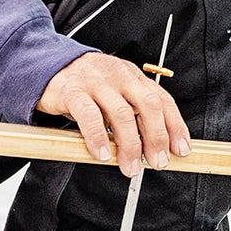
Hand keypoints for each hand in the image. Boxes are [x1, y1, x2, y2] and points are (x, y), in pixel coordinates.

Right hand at [37, 51, 189, 176]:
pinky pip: (89, 115)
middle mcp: (120, 77)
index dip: (175, 126)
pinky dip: (98, 137)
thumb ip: (133, 113)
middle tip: (158, 161)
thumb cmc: (86, 84)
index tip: (181, 149)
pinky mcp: (73, 91)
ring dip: (130, 144)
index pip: (162, 100)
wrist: (49, 64)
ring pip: (121, 113)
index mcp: (134, 77)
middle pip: (148, 105)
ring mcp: (97, 82)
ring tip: (131, 166)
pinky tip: (102, 153)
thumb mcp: (116, 92)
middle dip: (157, 137)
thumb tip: (152, 147)